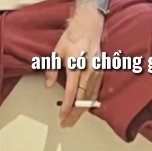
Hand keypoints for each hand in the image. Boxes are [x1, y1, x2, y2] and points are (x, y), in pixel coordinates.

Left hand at [46, 7, 104, 127]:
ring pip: (91, 98)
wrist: (89, 26)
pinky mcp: (102, 72)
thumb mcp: (57, 51)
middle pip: (83, 100)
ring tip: (73, 119)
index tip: (61, 117)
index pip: (72, 93)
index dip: (67, 108)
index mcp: (77, 66)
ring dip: (82, 111)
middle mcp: (89, 71)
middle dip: (74, 114)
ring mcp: (97, 72)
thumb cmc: (72, 37)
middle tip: (66, 124)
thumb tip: (49, 85)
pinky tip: (84, 108)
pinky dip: (90, 102)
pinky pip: (96, 91)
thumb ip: (52, 69)